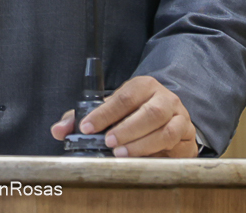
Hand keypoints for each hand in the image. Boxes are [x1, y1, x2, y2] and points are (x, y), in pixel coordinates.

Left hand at [49, 75, 199, 157]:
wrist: (166, 115)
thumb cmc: (133, 112)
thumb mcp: (108, 110)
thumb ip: (81, 118)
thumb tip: (58, 130)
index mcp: (143, 86)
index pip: (124, 97)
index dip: (104, 113)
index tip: (87, 128)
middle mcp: (164, 98)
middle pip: (149, 112)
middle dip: (127, 129)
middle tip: (108, 142)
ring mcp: (179, 117)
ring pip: (165, 130)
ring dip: (142, 144)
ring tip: (121, 154)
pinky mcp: (187, 136)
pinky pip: (177, 146)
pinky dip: (158, 153)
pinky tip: (143, 159)